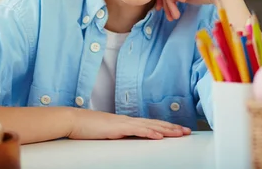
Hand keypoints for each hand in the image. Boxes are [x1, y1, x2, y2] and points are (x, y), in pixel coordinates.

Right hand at [68, 109, 190, 139]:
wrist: (74, 120)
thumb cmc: (88, 128)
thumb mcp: (108, 133)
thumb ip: (119, 135)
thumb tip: (128, 141)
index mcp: (127, 122)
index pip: (151, 124)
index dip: (166, 127)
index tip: (178, 130)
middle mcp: (128, 120)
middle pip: (155, 123)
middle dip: (172, 127)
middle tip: (187, 131)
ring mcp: (124, 123)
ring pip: (150, 126)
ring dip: (166, 129)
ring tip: (179, 133)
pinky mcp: (117, 128)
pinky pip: (137, 130)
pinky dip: (149, 132)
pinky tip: (159, 136)